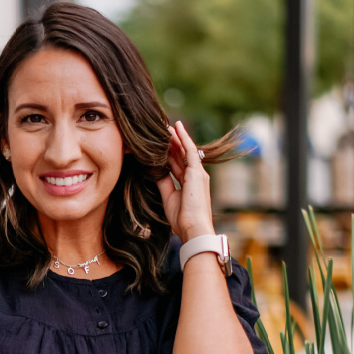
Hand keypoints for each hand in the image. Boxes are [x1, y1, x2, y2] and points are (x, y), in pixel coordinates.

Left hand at [156, 120, 214, 242]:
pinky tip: (177, 128)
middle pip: (181, 156)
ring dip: (176, 138)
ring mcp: (198, 173)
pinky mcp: (197, 171)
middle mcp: (196, 176)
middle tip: (162, 131)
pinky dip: (183, 138)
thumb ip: (164, 183)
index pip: (178, 166)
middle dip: (172, 144)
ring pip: (185, 150)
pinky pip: (190, 150)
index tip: (161, 147)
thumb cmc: (182, 219)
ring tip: (167, 126)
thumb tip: (155, 170)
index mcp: (189, 185)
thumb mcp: (169, 198)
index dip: (170, 156)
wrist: (193, 227)